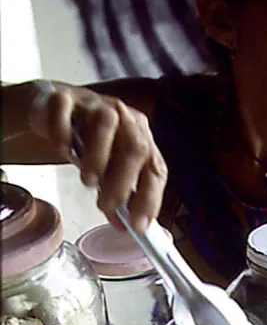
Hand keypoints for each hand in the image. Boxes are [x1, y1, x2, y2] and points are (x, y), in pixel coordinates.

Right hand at [29, 80, 167, 231]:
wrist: (53, 107)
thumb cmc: (87, 139)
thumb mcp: (106, 167)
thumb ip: (117, 193)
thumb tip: (124, 225)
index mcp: (141, 136)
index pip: (156, 168)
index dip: (151, 198)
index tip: (139, 225)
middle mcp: (123, 117)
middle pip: (136, 147)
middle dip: (124, 182)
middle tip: (107, 205)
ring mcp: (94, 105)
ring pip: (105, 124)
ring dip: (98, 156)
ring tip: (87, 181)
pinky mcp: (64, 99)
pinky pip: (66, 113)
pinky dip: (64, 133)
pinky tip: (63, 150)